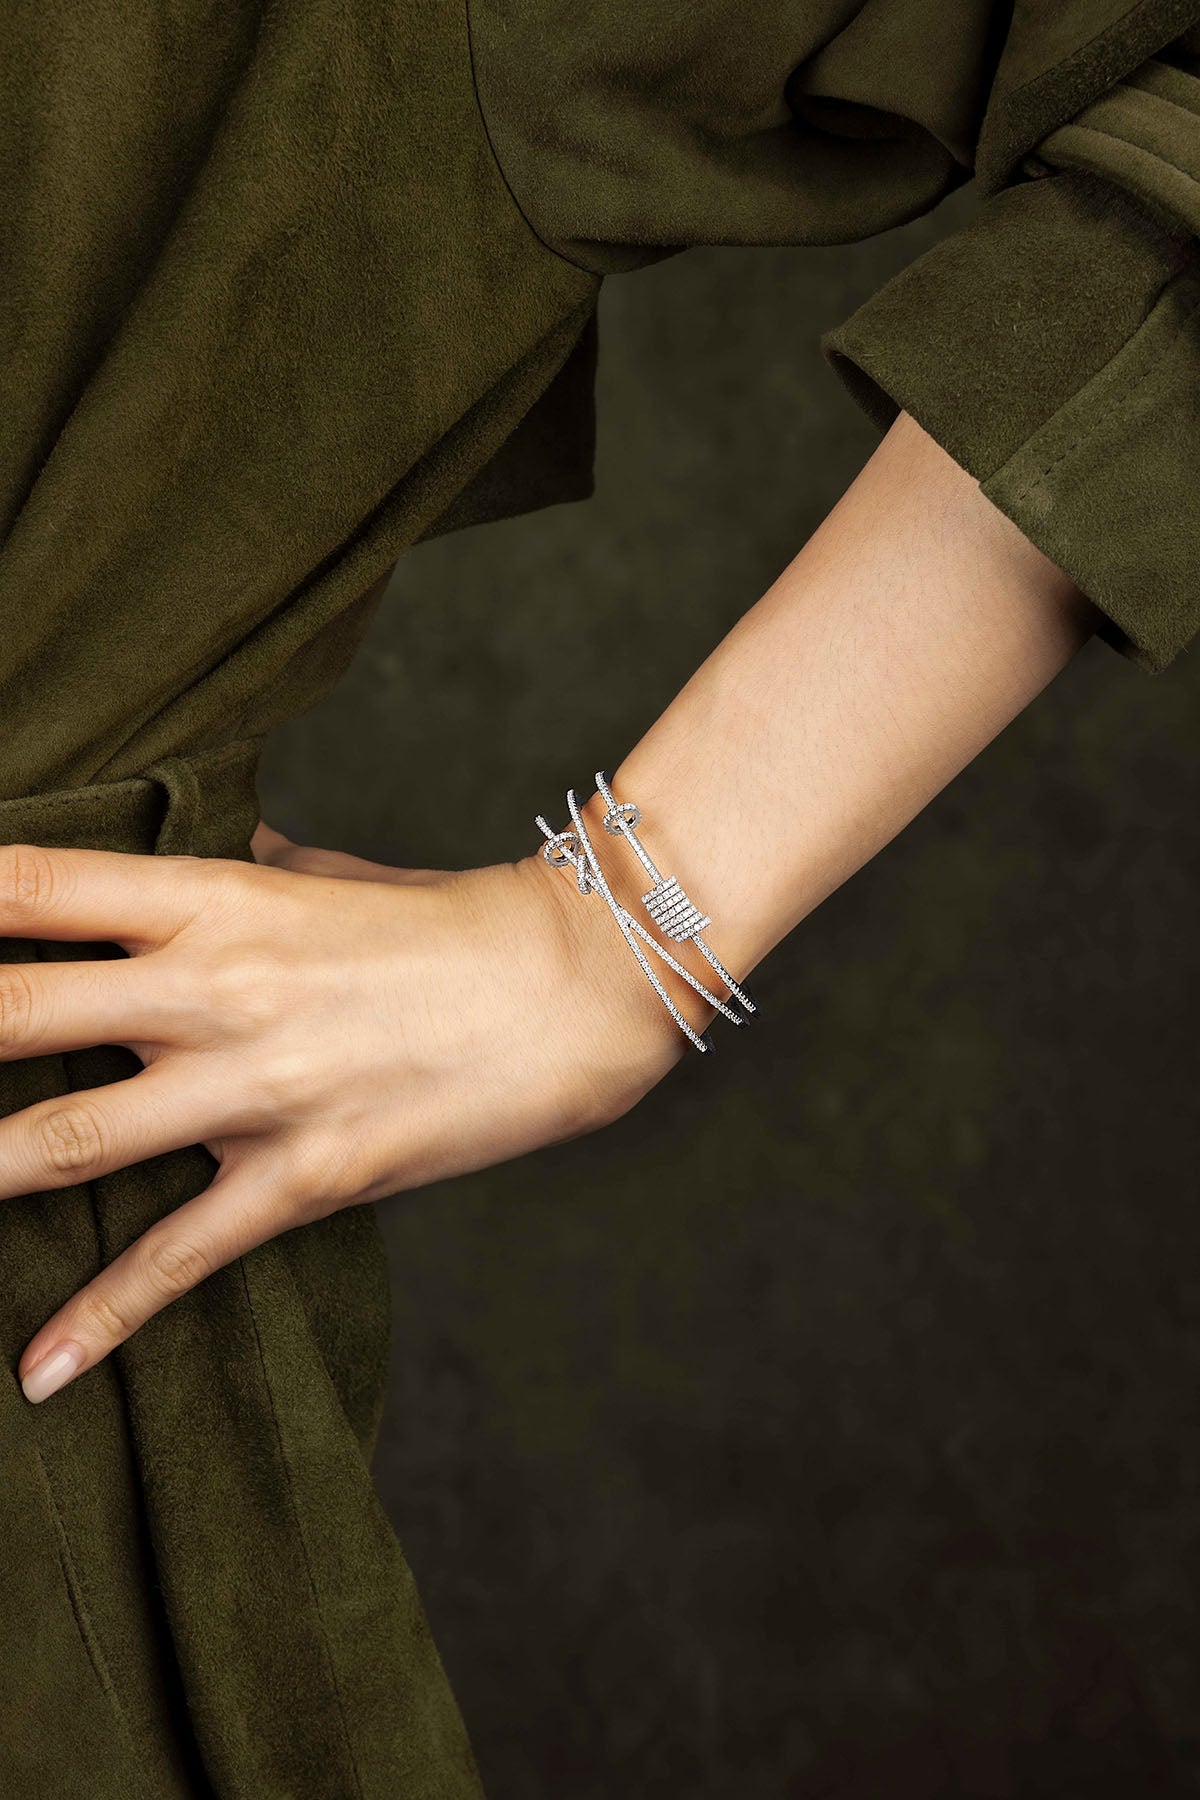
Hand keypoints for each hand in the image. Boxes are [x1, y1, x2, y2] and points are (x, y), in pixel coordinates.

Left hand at [7, 828, 683, 1401]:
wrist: (576, 983)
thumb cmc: (447, 920)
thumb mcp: (323, 878)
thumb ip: (229, 871)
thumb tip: (173, 857)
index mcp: (213, 899)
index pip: (29, 887)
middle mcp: (214, 987)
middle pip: (8, 1013)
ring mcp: (257, 1087)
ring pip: (64, 1144)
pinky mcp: (309, 1174)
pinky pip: (182, 1258)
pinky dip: (103, 1322)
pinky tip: (37, 1373)